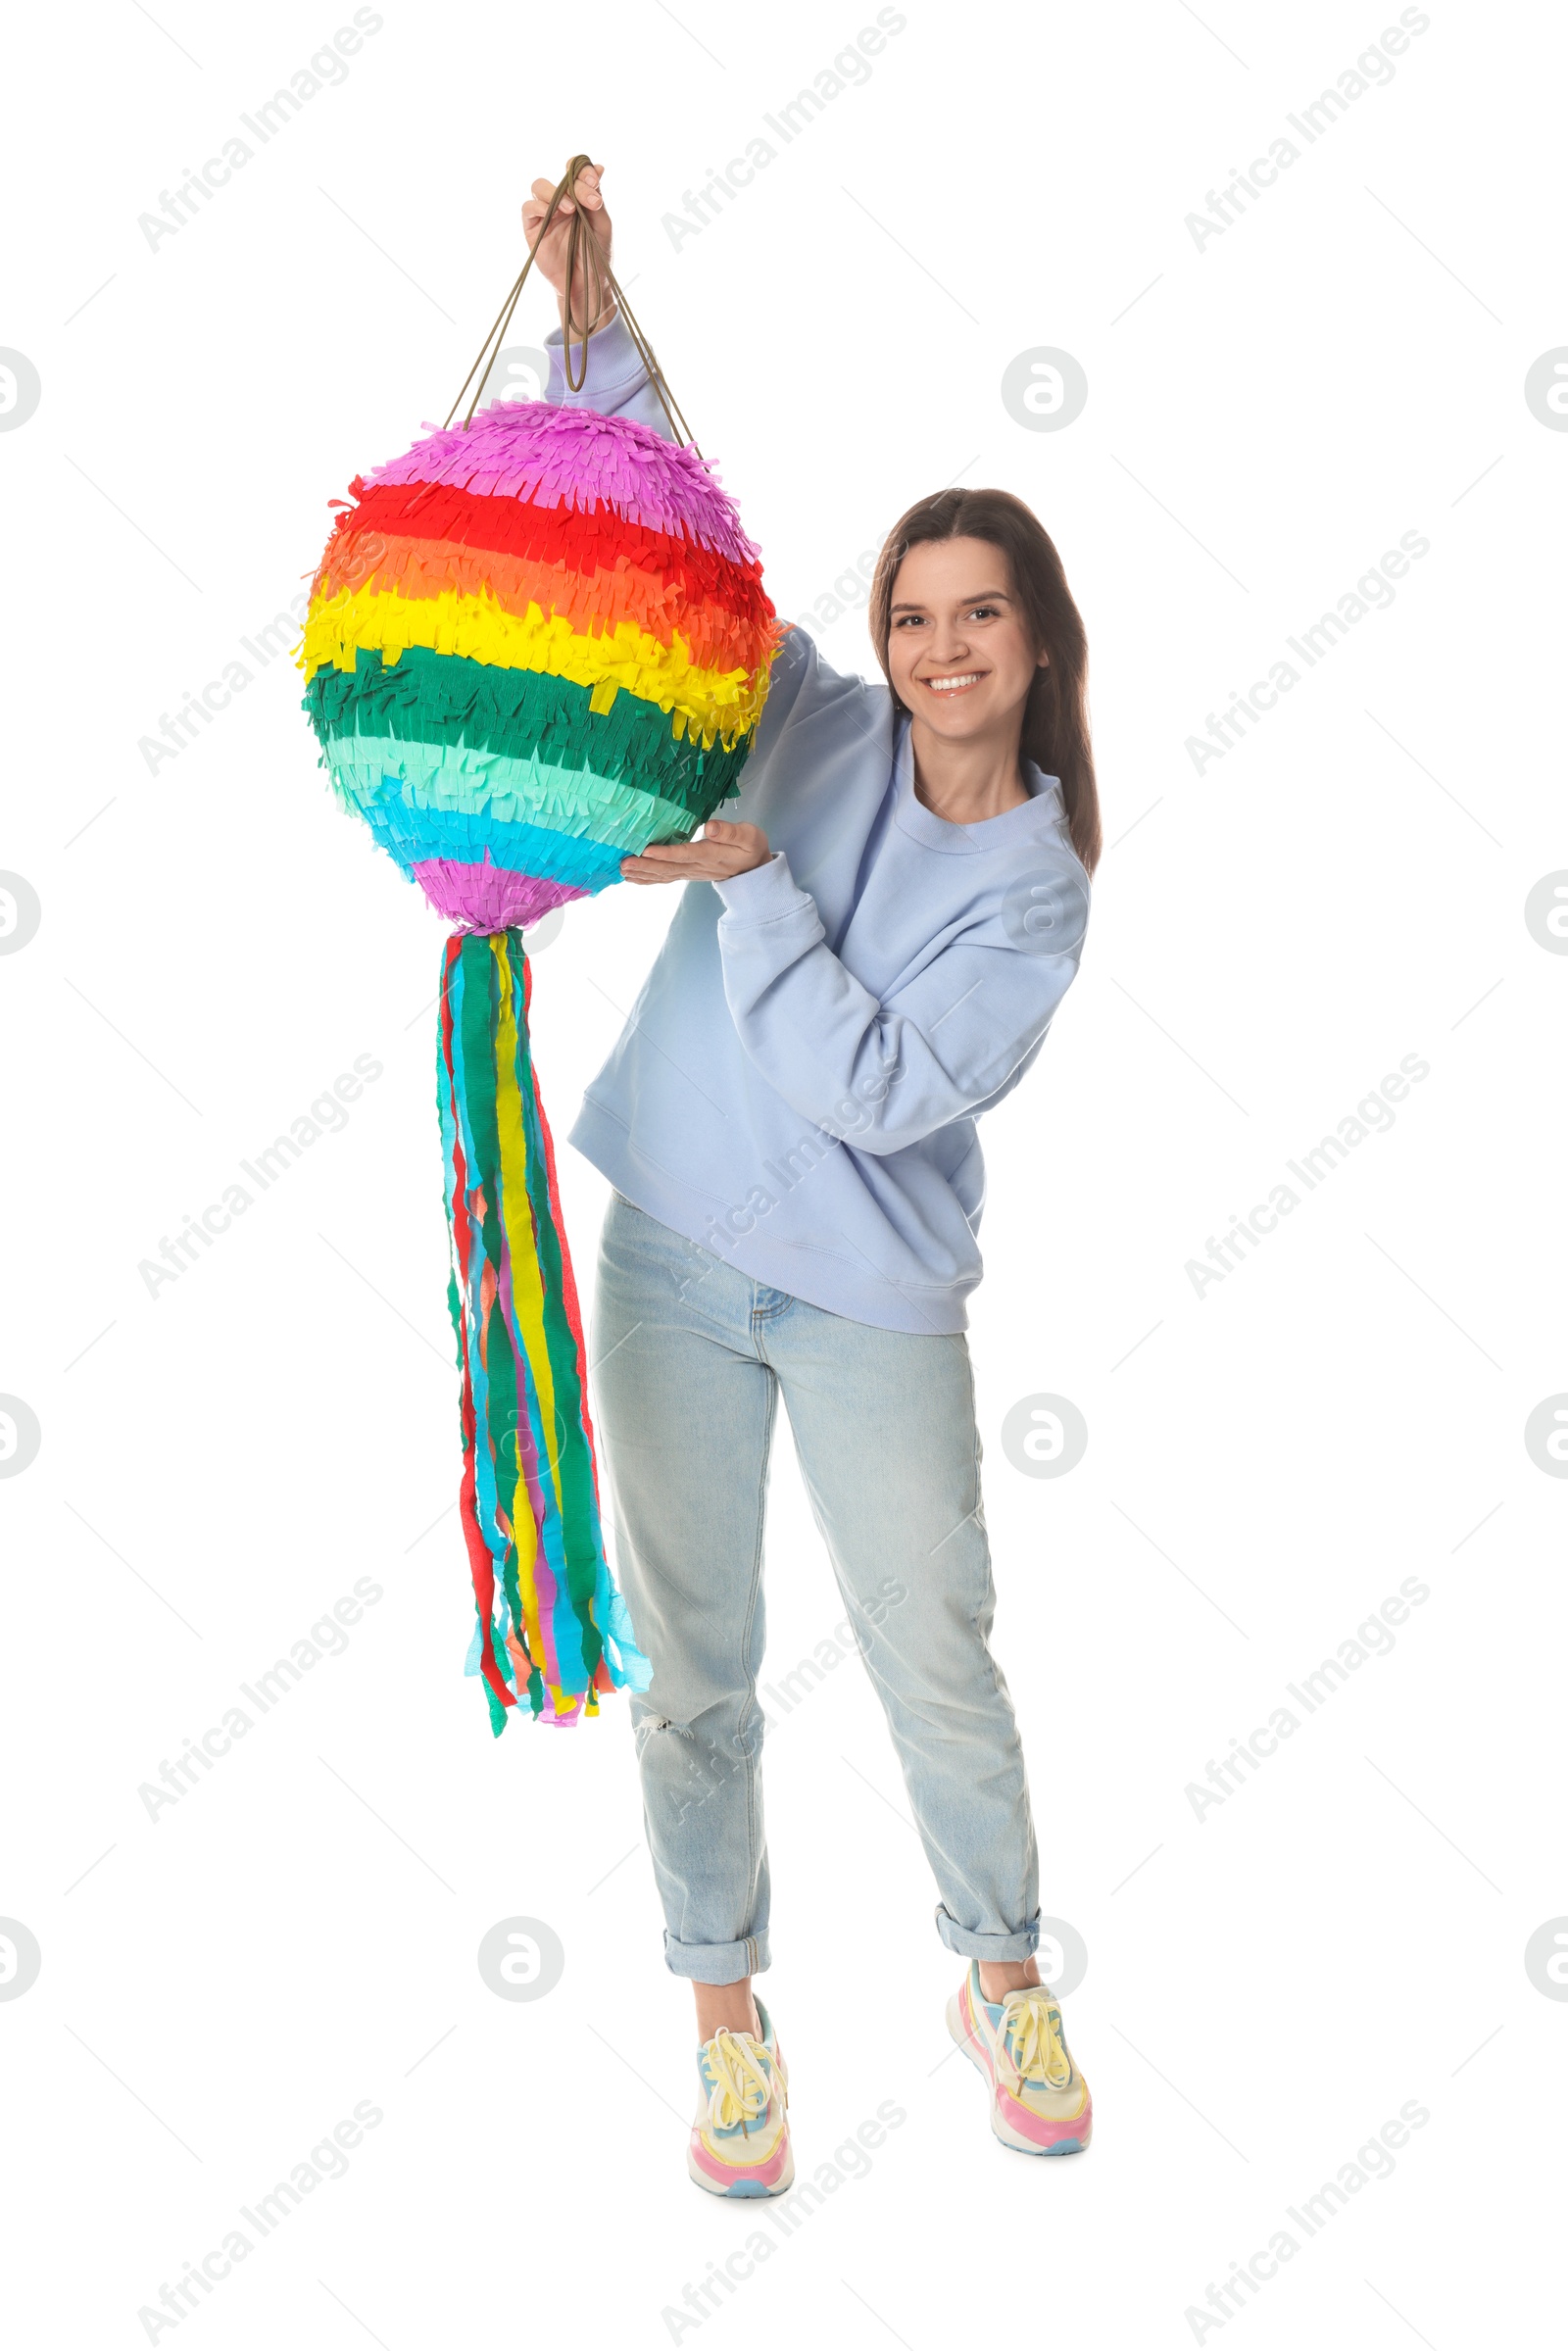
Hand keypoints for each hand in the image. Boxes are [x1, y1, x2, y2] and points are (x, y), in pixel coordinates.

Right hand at [523, 163, 614, 336]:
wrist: (586, 284)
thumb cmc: (595, 256)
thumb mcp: (601, 224)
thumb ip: (596, 197)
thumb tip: (599, 167)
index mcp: (578, 198)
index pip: (574, 172)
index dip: (582, 170)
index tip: (595, 180)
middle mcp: (560, 202)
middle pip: (559, 179)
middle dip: (575, 185)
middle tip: (592, 201)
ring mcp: (545, 214)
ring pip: (539, 187)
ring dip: (556, 193)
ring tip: (572, 210)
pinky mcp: (532, 228)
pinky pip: (529, 208)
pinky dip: (540, 205)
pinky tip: (556, 213)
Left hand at [620, 819, 771, 884]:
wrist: (755, 872)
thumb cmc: (751, 848)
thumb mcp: (749, 836)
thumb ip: (731, 831)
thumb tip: (710, 827)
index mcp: (712, 855)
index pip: (686, 854)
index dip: (667, 853)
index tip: (647, 850)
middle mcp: (698, 867)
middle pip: (669, 868)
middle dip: (645, 866)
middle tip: (624, 863)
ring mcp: (691, 873)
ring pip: (664, 875)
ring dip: (643, 874)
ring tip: (622, 871)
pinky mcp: (687, 874)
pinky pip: (665, 878)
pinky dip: (647, 879)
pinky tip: (632, 878)